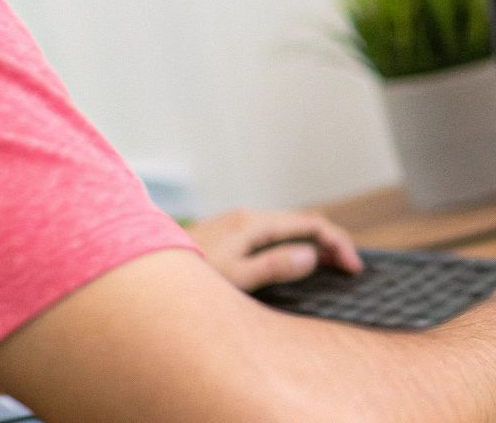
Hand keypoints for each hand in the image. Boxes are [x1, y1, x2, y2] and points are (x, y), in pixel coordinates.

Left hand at [184, 208, 363, 290]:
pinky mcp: (226, 234)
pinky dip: (292, 244)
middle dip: (330, 241)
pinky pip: (270, 234)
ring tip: (328, 266)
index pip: (311, 224)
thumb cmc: (188, 276)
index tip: (353, 267)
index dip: (338, 243)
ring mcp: (235, 223)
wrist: (141, 265)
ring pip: (286, 227)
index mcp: (254, 223)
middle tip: (347, 268)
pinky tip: (291, 261)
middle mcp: (247, 217)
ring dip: (311, 242)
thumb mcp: (235, 277)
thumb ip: (275, 266)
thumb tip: (312, 254)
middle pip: (302, 221)